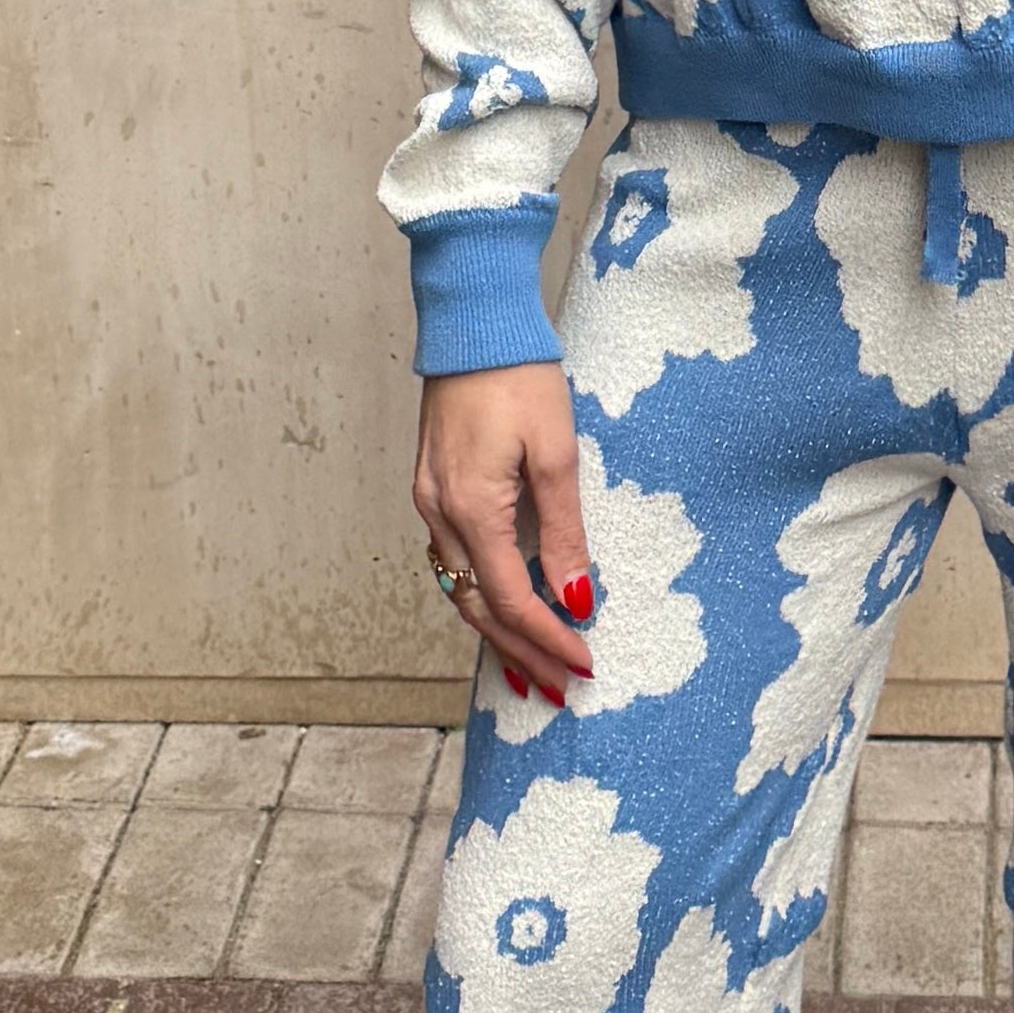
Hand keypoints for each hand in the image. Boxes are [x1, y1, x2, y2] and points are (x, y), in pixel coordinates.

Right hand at [417, 364, 595, 703]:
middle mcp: (439, 514)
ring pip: (458, 589)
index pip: (509, 600)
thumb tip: (575, 599)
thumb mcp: (556, 454)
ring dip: (496, 632)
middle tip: (560, 689)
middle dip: (520, 653)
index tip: (584, 666)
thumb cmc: (520, 378)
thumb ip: (564, 532)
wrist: (473, 324)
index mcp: (471, 509)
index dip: (547, 640)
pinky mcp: (432, 487)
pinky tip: (502, 609)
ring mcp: (429, 501)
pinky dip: (479, 595)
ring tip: (532, 670)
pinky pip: (452, 560)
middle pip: (476, 608)